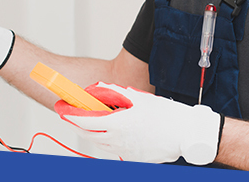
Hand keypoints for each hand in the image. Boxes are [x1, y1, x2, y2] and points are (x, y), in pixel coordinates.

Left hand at [57, 82, 221, 164]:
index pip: (86, 120)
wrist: (186, 134)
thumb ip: (116, 92)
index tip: (62, 109)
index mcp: (119, 123)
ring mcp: (125, 152)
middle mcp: (118, 140)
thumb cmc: (166, 115)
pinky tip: (119, 132)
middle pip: (89, 134)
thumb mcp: (140, 98)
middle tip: (74, 115)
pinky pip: (115, 150)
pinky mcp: (132, 159)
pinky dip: (112, 141)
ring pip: (101, 143)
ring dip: (96, 132)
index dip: (71, 115)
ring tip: (100, 121)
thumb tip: (99, 88)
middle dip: (80, 124)